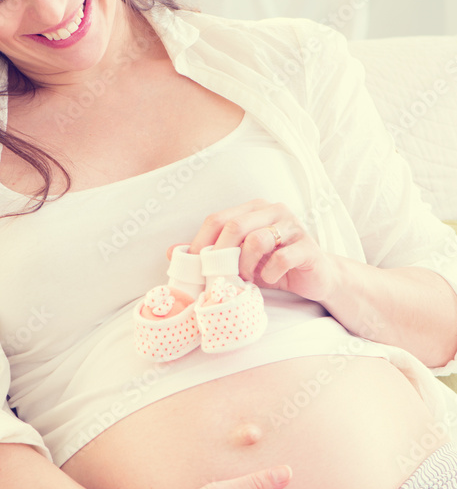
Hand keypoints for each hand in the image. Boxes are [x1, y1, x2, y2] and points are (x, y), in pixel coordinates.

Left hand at [183, 198, 339, 303]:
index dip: (202, 243)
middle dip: (221, 255)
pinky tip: (269, 280)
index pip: (217, 219)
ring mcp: (293, 226)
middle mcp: (273, 211)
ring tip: (247, 279)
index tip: (195, 267)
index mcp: (253, 209)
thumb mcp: (238, 259)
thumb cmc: (273, 265)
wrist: (315, 277)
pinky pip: (282, 258)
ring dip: (245, 266)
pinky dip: (270, 274)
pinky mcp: (308, 247)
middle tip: (220, 276)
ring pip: (257, 240)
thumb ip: (210, 253)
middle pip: (235, 226)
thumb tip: (172, 252)